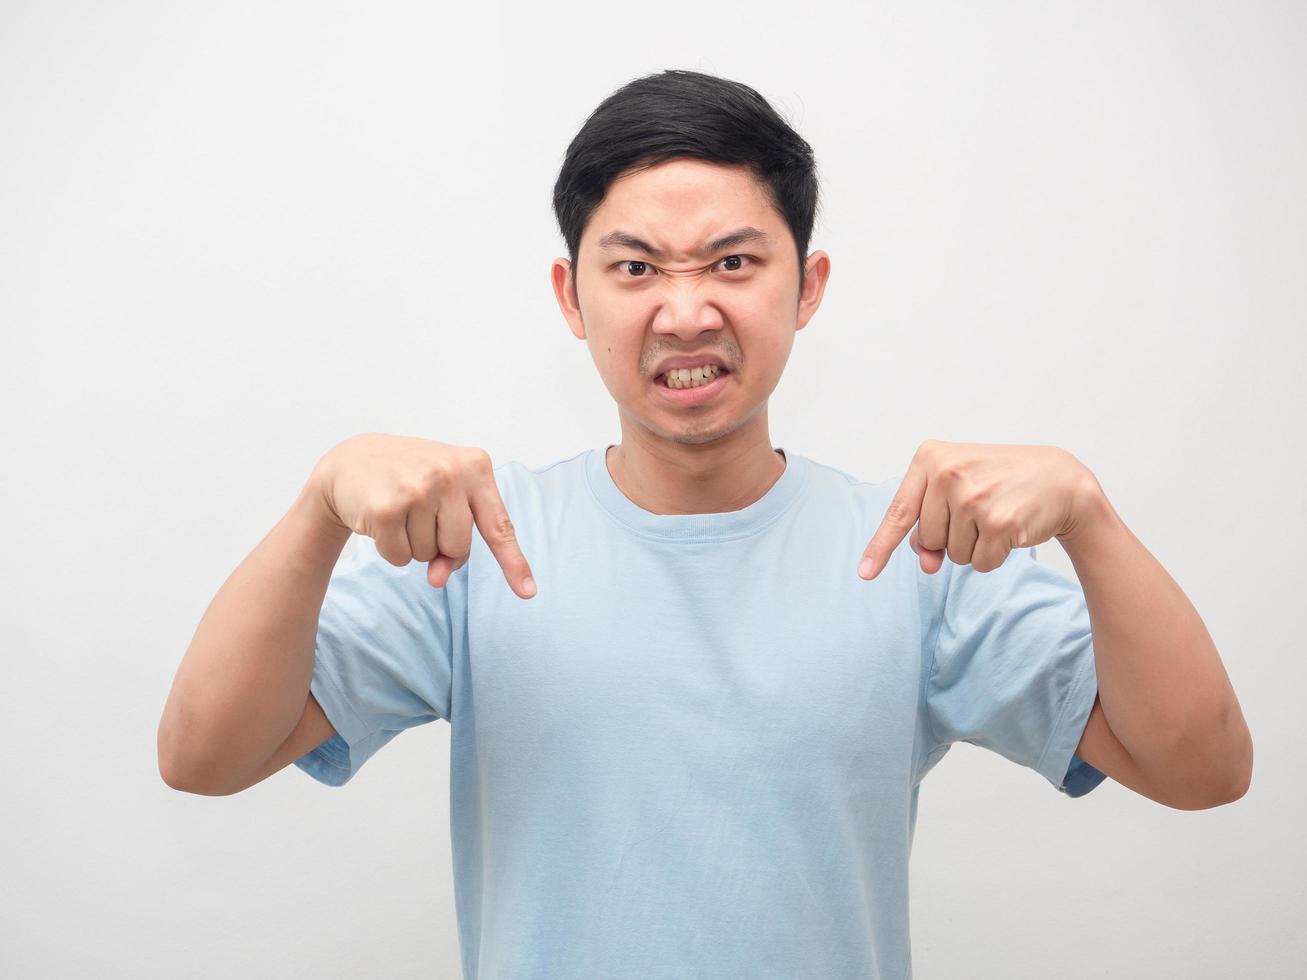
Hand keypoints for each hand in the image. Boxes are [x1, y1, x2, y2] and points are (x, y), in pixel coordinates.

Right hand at [309, 433, 536, 597]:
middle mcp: (450, 474)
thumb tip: (438, 580)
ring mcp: (417, 490)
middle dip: (440, 544)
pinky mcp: (386, 509)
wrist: (353, 460)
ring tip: (401, 510)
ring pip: (428, 556)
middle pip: (459, 548)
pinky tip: (382, 519)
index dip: (514, 563)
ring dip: (413, 544)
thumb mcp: (444, 499)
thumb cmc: (411, 480)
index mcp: (475, 466)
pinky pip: (400, 558)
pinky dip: (391, 549)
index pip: (499, 526)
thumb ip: (455, 540)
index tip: (529, 593)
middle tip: (421, 514)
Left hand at [858, 440, 1098, 578]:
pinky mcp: (999, 521)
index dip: (881, 546)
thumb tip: (927, 564)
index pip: (899, 512)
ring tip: (996, 515)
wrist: (1060, 479)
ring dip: (974, 546)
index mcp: (930, 457)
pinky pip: (981, 563)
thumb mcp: (957, 489)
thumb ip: (930, 524)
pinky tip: (1011, 529)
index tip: (865, 572)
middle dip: (950, 538)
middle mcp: (948, 473)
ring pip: (953, 555)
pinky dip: (994, 556)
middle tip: (979, 511)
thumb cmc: (1001, 482)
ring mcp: (973, 497)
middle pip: (928, 539)